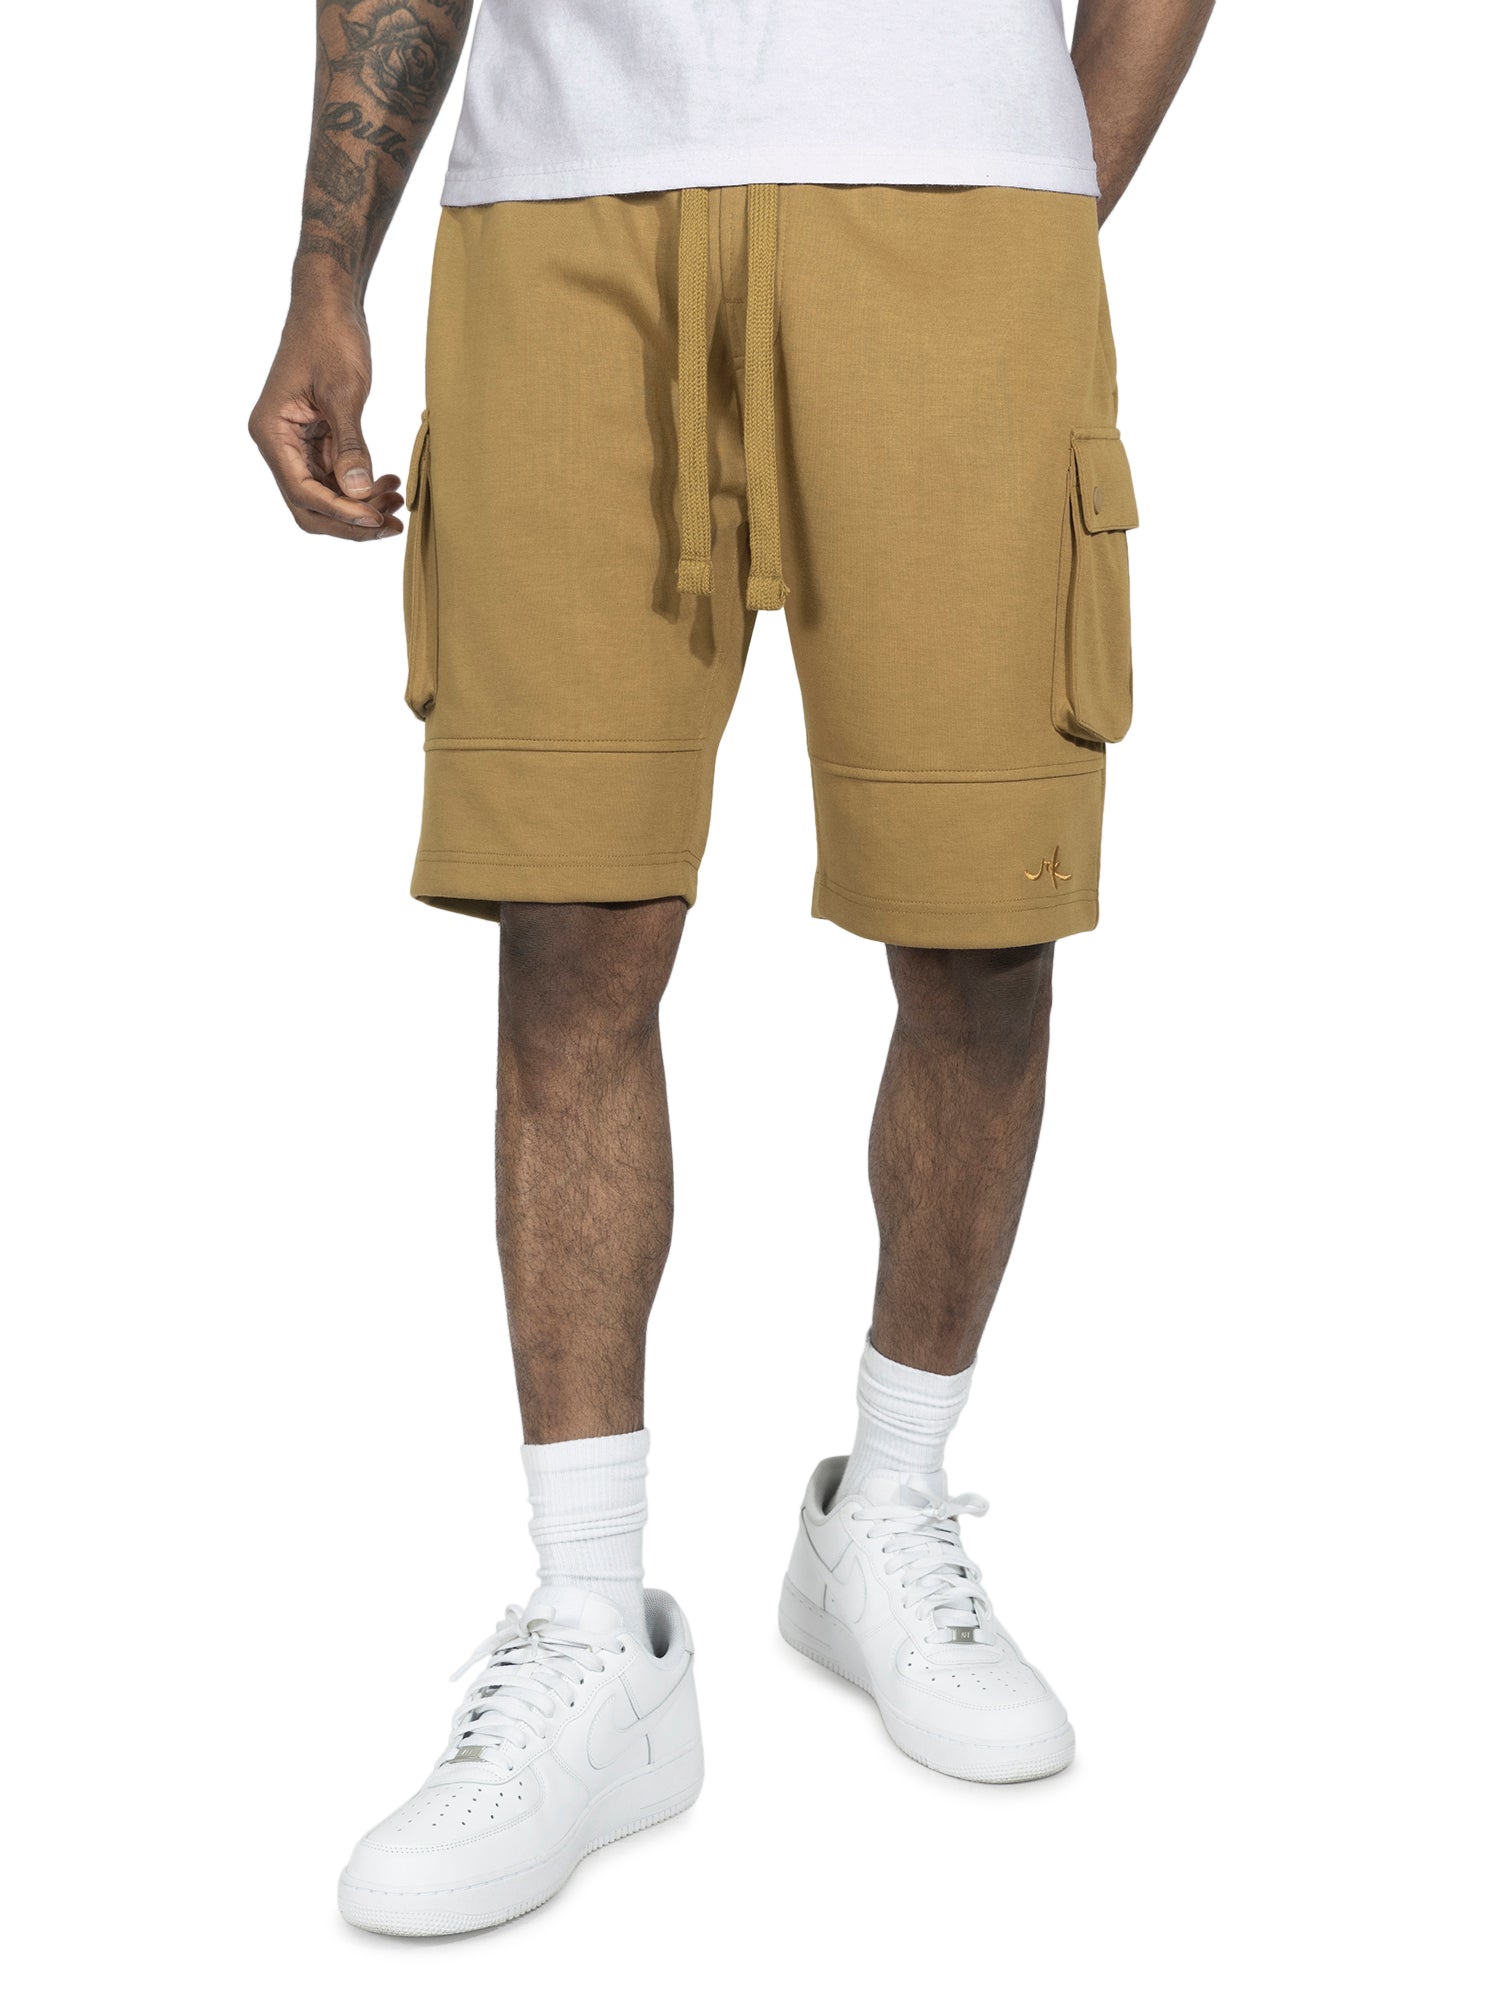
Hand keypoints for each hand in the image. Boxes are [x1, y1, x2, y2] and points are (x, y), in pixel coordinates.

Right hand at [249, 290, 403, 541]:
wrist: (328, 304)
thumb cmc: (330, 337)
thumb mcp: (344, 391)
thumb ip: (350, 445)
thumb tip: (359, 493)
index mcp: (271, 432)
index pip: (303, 492)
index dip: (341, 512)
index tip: (377, 519)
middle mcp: (277, 444)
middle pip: (310, 506)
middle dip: (349, 521)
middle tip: (391, 525)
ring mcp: (295, 445)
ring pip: (325, 496)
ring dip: (360, 506)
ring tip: (397, 504)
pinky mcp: (314, 440)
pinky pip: (335, 477)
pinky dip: (361, 487)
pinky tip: (388, 484)